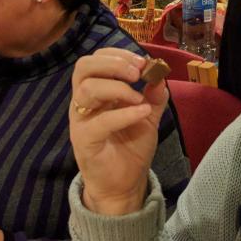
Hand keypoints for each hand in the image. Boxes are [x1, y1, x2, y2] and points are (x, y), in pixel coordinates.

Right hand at [70, 48, 167, 215]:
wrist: (123, 186)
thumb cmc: (130, 149)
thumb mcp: (147, 116)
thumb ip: (154, 96)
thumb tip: (160, 74)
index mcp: (96, 92)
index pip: (95, 60)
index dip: (117, 54)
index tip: (142, 62)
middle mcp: (83, 102)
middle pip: (84, 67)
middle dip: (114, 64)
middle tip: (137, 73)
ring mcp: (80, 120)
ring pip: (87, 89)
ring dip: (118, 87)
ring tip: (139, 98)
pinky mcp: (84, 140)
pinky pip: (100, 121)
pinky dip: (123, 113)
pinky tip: (142, 113)